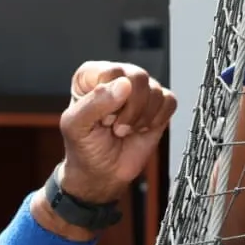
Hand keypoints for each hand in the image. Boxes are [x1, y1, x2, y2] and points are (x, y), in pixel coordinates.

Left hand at [61, 62, 175, 203]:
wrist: (101, 172)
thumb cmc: (84, 147)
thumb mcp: (75, 127)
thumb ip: (94, 103)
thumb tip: (124, 84)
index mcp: (92, 75)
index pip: (113, 72)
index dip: (110, 99)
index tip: (101, 118)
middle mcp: (118, 77)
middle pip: (139, 77)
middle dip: (129, 111)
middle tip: (115, 127)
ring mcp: (140, 90)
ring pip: (155, 90)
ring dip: (140, 119)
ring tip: (124, 130)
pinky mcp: (158, 104)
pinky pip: (169, 101)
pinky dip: (156, 120)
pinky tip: (141, 129)